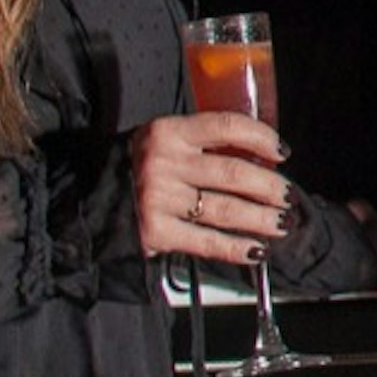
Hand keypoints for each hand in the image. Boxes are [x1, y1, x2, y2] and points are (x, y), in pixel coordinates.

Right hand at [129, 112, 293, 266]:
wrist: (89, 199)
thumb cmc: (138, 167)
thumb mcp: (165, 142)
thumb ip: (204, 144)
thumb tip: (260, 159)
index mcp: (169, 132)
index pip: (227, 126)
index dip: (261, 138)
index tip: (282, 152)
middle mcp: (163, 162)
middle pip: (233, 173)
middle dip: (269, 187)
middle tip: (288, 196)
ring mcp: (159, 199)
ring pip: (226, 209)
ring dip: (262, 218)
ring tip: (281, 222)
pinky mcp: (156, 232)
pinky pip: (208, 241)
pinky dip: (237, 248)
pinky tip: (257, 250)